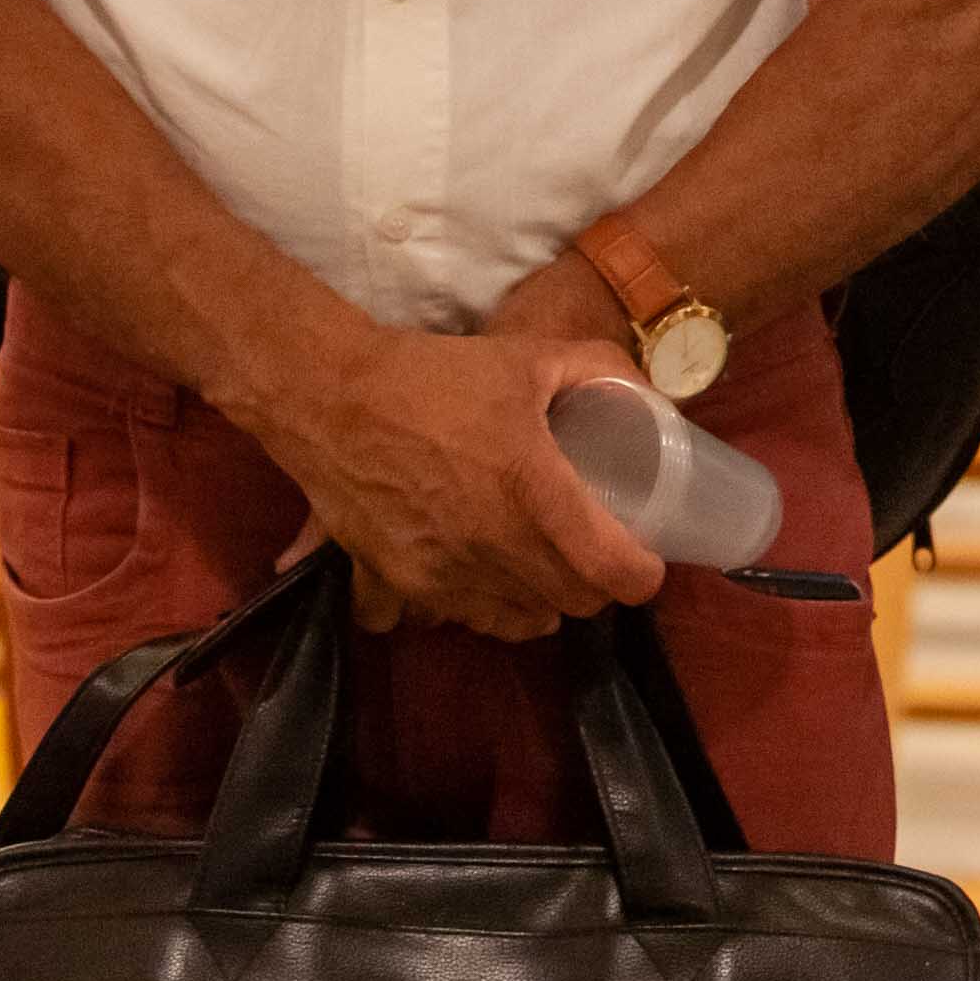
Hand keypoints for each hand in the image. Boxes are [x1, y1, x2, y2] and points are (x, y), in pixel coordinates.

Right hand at [257, 317, 670, 639]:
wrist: (330, 396)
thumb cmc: (436, 375)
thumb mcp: (532, 357)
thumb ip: (601, 370)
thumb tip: (649, 397)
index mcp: (534, 493)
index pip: (608, 572)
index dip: (640, 576)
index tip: (644, 561)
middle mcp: (491, 547)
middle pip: (567, 606)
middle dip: (591, 587)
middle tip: (591, 555)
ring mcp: (439, 573)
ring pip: (509, 623)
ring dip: (533, 602)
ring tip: (535, 567)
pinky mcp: (391, 583)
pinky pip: (439, 622)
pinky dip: (459, 608)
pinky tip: (464, 577)